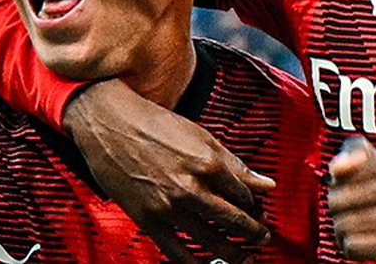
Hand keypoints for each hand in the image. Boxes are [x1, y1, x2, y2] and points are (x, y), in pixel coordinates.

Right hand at [65, 80, 274, 263]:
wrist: (110, 124)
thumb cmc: (153, 125)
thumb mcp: (201, 137)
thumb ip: (235, 163)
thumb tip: (265, 183)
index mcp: (208, 164)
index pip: (245, 195)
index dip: (256, 206)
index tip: (259, 210)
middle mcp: (191, 188)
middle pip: (234, 221)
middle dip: (254, 233)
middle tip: (261, 238)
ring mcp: (169, 207)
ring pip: (211, 241)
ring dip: (233, 253)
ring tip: (243, 257)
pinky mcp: (149, 220)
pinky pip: (177, 252)